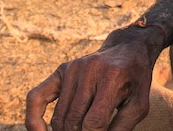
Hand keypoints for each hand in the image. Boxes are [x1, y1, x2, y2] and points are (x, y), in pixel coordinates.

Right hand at [25, 26, 162, 130]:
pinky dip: (33, 120)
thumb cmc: (135, 82)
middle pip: (74, 122)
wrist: (128, 50)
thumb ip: (121, 129)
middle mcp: (89, 70)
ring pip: (59, 118)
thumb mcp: (138, 106)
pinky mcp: (61, 70)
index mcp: (112, 77)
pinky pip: (36, 98)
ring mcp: (72, 69)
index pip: (94, 123)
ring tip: (81, 130)